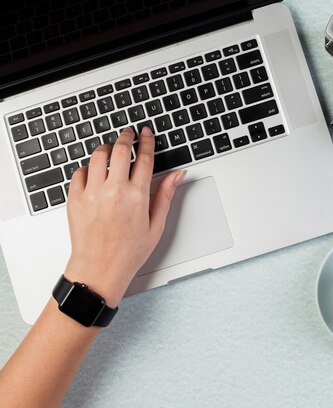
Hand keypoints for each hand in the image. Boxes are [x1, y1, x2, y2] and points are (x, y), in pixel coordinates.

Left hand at [64, 127, 185, 306]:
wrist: (100, 269)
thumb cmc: (129, 252)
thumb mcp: (156, 225)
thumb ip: (165, 195)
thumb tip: (177, 175)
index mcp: (137, 196)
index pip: (144, 158)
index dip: (147, 142)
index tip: (147, 134)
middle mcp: (114, 191)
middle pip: (120, 150)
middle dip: (126, 138)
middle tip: (128, 134)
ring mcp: (92, 193)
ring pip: (97, 156)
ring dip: (105, 149)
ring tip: (110, 149)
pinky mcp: (75, 199)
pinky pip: (79, 172)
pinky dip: (87, 168)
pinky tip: (93, 172)